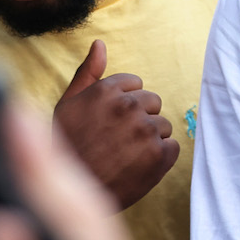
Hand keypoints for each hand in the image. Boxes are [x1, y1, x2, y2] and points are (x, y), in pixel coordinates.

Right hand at [51, 39, 178, 210]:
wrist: (73, 196)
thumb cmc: (67, 148)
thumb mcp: (68, 104)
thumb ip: (88, 72)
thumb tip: (100, 43)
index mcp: (107, 90)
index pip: (136, 85)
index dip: (124, 104)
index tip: (111, 122)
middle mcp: (129, 106)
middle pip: (153, 103)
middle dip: (140, 119)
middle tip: (118, 141)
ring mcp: (146, 131)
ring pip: (164, 126)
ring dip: (150, 139)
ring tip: (126, 155)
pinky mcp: (159, 156)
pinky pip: (172, 148)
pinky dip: (160, 158)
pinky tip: (138, 167)